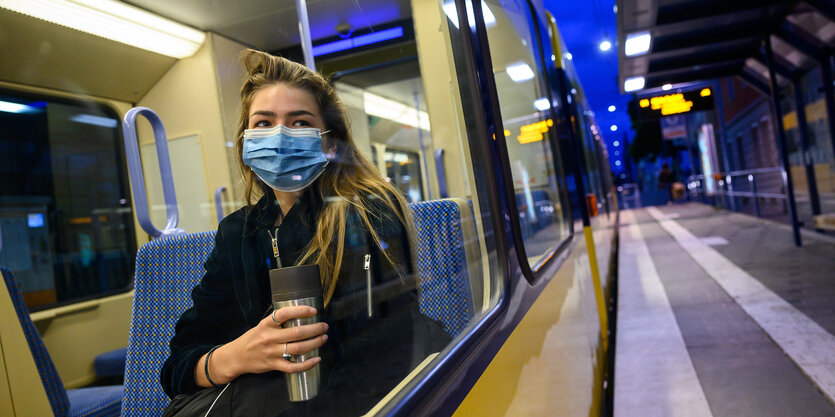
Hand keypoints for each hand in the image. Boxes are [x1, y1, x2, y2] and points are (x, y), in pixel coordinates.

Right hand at [198, 306, 327, 385]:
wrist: (236, 357)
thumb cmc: (253, 339)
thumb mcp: (262, 326)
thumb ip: (278, 322)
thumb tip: (301, 315)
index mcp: (266, 324)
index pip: (284, 314)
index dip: (300, 311)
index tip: (314, 310)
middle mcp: (269, 337)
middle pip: (296, 333)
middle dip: (314, 329)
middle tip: (324, 326)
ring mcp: (271, 352)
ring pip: (297, 349)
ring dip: (314, 343)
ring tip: (323, 338)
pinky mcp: (273, 365)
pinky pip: (292, 367)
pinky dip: (306, 364)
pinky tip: (316, 359)